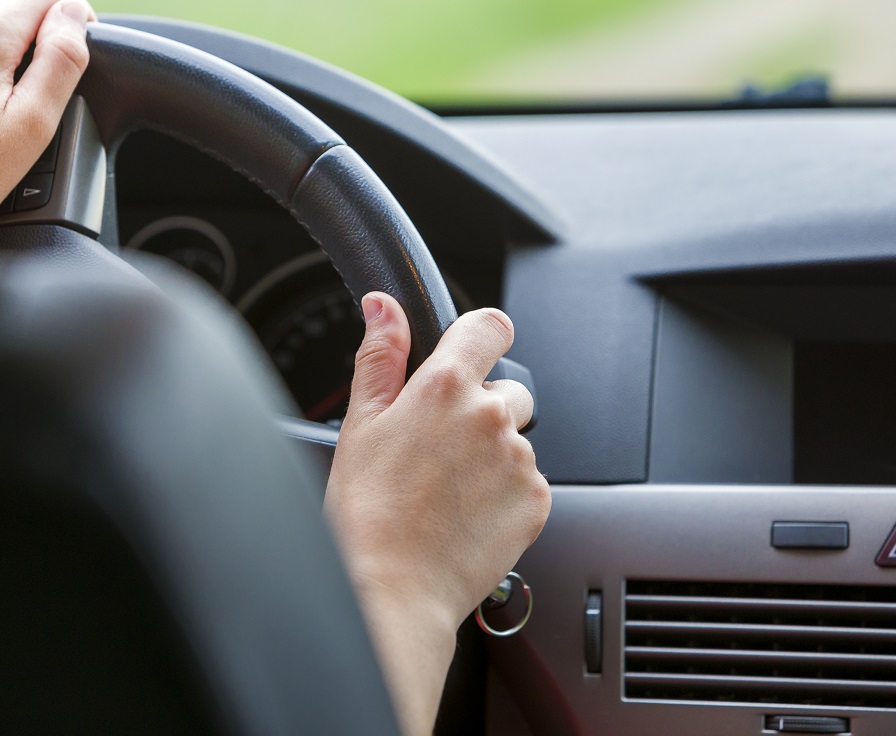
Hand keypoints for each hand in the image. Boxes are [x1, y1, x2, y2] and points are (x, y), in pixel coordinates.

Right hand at [325, 292, 550, 735]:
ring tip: (447, 491)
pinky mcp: (536, 501)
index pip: (490, 326)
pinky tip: (465, 514)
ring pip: (514, 439)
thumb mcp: (360, 424)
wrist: (393, 589)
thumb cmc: (367, 513)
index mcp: (444, 387)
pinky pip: (527, 481)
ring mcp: (518, 460)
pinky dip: (504, 493)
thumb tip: (383, 306)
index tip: (472, 351)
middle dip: (479, 410)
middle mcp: (490, 416)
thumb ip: (380, 356)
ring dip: (491, 455)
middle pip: (505, 390)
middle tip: (438, 450)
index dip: (481, 335)